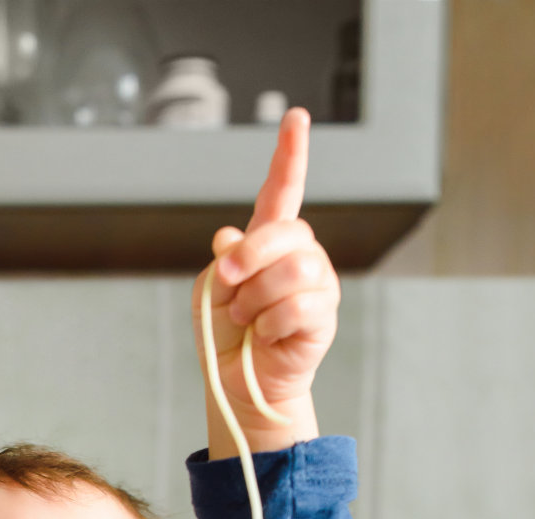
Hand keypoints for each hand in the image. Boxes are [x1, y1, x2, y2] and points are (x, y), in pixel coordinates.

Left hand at [191, 108, 339, 457]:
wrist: (236, 383)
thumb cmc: (225, 336)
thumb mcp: (210, 292)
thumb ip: (223, 261)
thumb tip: (231, 237)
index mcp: (269, 241)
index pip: (282, 190)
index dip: (289, 155)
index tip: (295, 118)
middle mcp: (299, 254)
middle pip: (283, 232)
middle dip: (247, 259)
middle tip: (226, 286)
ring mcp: (317, 283)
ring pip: (293, 269)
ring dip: (256, 298)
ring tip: (245, 319)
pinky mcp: (324, 315)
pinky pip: (299, 305)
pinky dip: (270, 323)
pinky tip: (264, 335)